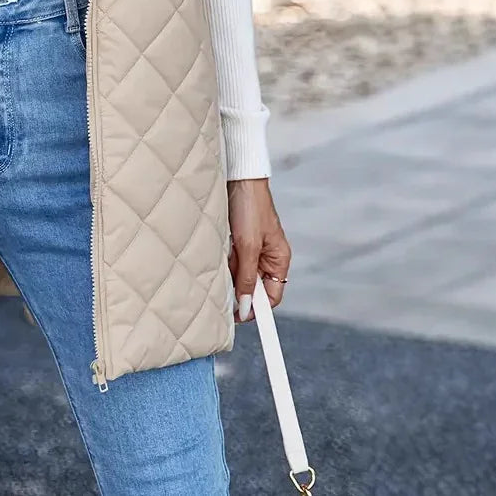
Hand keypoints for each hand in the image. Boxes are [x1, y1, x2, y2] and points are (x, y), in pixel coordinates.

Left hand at [226, 178, 290, 322]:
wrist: (239, 178)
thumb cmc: (250, 207)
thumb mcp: (248, 246)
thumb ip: (246, 277)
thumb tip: (245, 306)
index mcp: (279, 259)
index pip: (271, 297)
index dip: (256, 309)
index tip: (237, 318)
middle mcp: (268, 256)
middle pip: (253, 287)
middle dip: (238, 289)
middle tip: (221, 290)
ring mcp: (253, 248)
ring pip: (239, 273)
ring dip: (229, 273)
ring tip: (220, 264)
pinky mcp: (239, 239)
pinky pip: (231, 259)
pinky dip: (223, 260)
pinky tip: (216, 254)